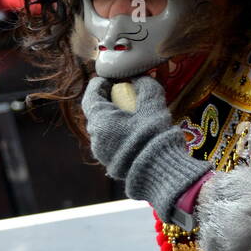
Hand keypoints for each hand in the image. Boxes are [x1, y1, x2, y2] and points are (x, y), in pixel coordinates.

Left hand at [81, 74, 211, 214]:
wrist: (159, 172)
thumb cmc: (153, 135)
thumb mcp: (153, 104)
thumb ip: (145, 85)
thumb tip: (139, 78)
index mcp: (99, 121)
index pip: (91, 95)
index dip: (101, 83)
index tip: (113, 78)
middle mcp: (95, 138)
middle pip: (96, 112)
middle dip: (108, 101)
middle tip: (123, 94)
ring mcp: (101, 153)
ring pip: (103, 129)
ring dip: (114, 119)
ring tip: (132, 114)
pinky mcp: (111, 165)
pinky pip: (111, 143)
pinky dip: (119, 133)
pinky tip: (135, 133)